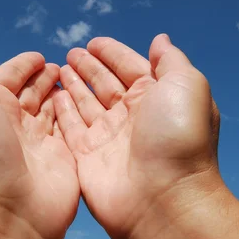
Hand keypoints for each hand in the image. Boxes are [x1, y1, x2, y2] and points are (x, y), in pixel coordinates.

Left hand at [0, 39, 78, 238]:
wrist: (0, 212)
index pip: (8, 77)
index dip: (23, 65)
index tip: (40, 56)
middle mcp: (11, 123)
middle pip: (32, 93)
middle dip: (45, 78)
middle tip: (63, 65)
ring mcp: (39, 143)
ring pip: (53, 110)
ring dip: (62, 94)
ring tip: (78, 79)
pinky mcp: (64, 158)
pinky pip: (73, 128)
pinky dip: (79, 114)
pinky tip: (87, 102)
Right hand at [53, 34, 220, 238]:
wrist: (162, 198)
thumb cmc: (178, 137)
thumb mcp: (186, 85)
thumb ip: (170, 60)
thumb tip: (159, 40)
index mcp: (156, 97)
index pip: (130, 67)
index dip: (112, 54)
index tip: (93, 42)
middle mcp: (132, 116)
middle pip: (105, 84)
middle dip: (89, 67)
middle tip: (70, 53)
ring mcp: (109, 137)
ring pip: (86, 104)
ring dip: (74, 85)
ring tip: (58, 68)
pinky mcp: (87, 156)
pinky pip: (70, 127)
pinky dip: (61, 110)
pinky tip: (52, 94)